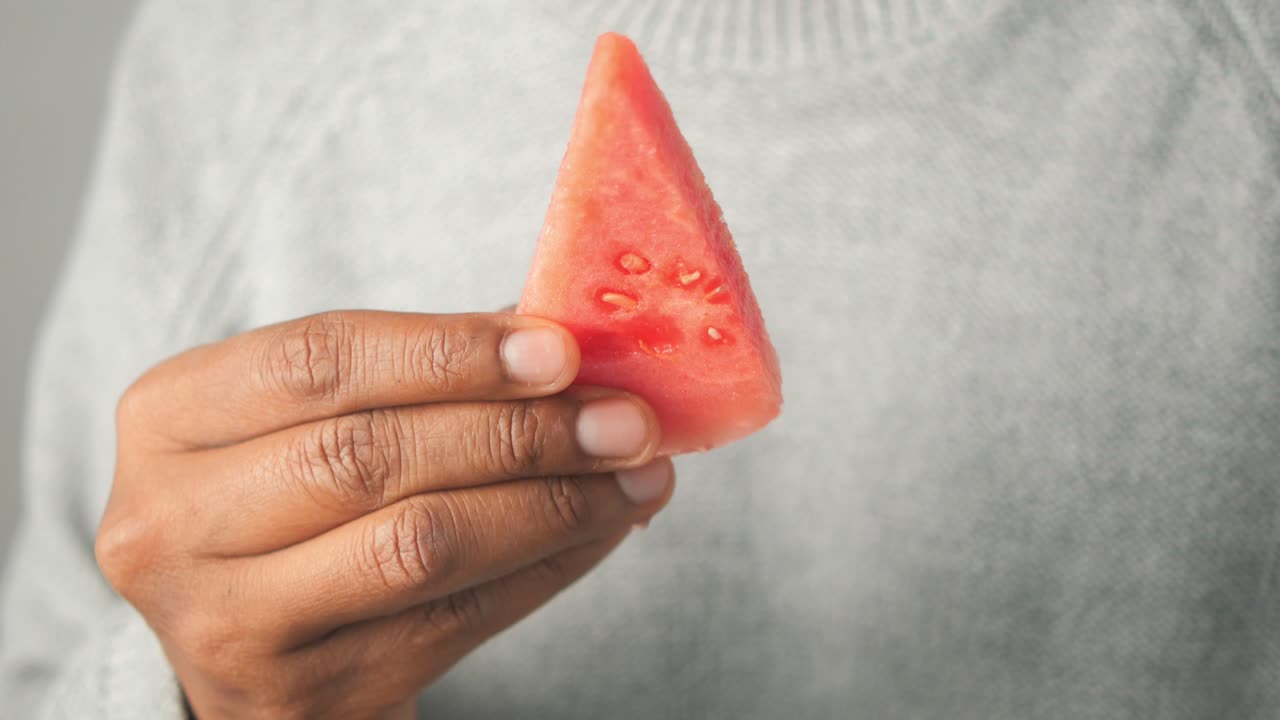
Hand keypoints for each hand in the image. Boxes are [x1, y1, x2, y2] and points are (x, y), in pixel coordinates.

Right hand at [95, 311, 672, 718]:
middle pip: (369, 455)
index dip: (449, 349)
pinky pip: (456, 618)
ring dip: (551, 502)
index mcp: (166, 417)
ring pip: (420, 545)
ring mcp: (226, 621)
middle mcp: (169, 522)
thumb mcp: (319, 418)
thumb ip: (421, 371)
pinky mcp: (300, 694)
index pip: (316, 360)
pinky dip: (548, 566)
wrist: (261, 646)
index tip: (561, 347)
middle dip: (518, 431)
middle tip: (625, 417)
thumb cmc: (301, 499)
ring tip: (635, 472)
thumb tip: (567, 332)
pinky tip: (603, 526)